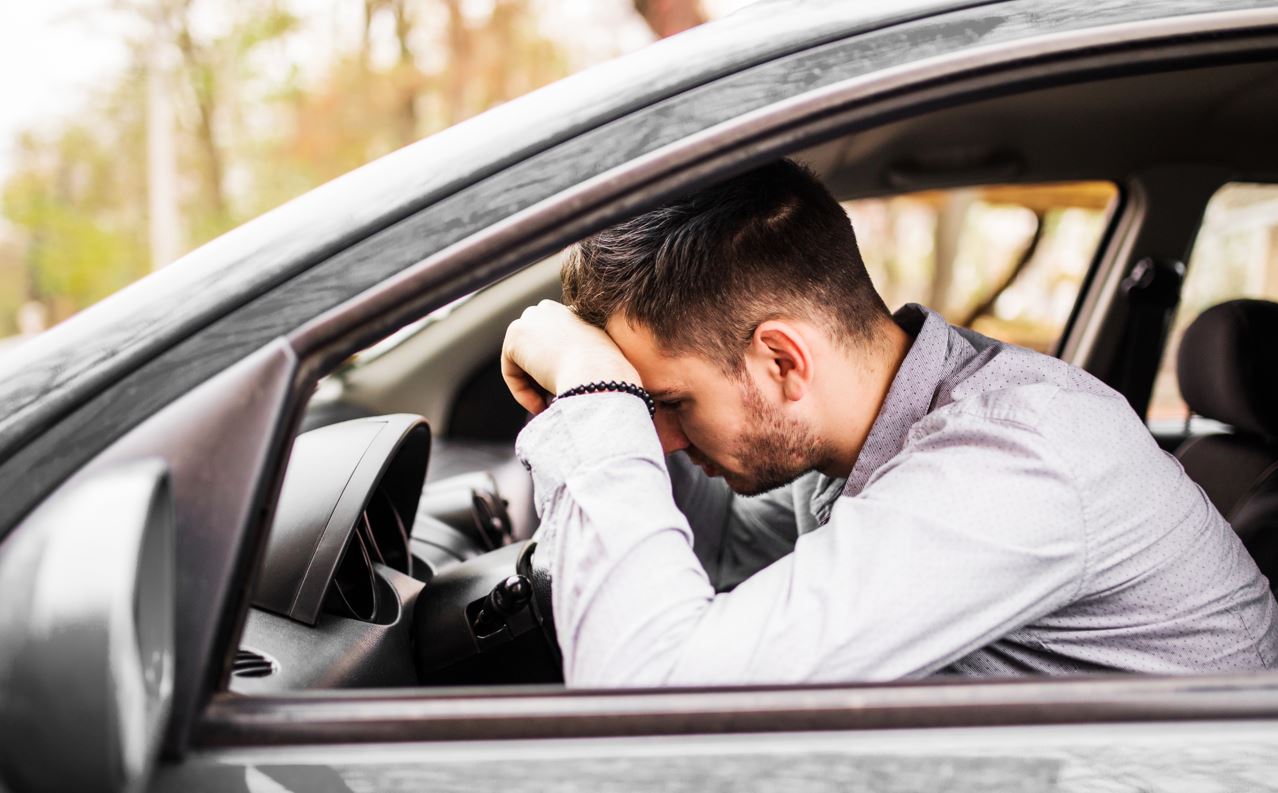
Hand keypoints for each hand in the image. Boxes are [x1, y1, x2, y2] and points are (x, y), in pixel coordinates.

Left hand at [501, 300, 640, 414]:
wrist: (600, 376)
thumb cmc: (609, 379)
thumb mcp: (602, 366)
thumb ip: (584, 364)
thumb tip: (561, 379)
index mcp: (576, 312)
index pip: (555, 344)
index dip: (558, 372)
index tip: (567, 392)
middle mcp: (552, 309)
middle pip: (534, 351)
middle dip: (540, 377)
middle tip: (553, 402)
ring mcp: (532, 318)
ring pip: (522, 362)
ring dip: (533, 388)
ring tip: (550, 407)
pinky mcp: (515, 335)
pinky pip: (512, 371)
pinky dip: (522, 392)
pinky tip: (540, 405)